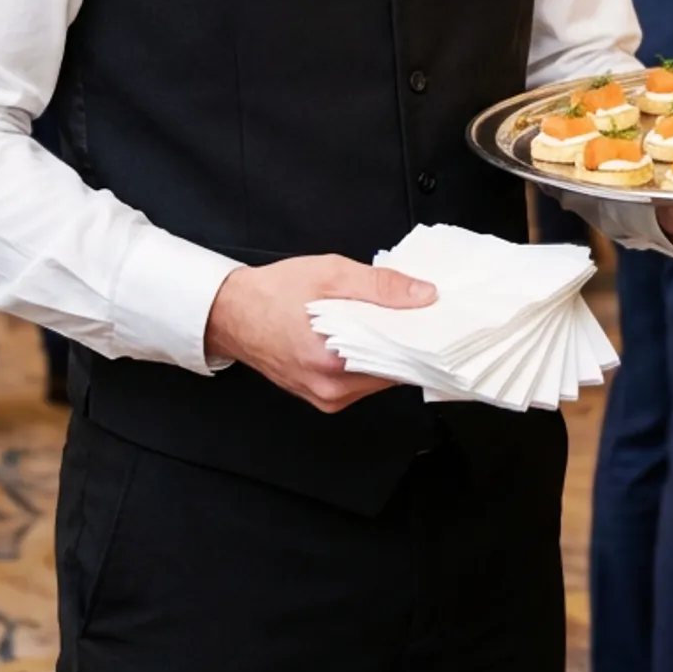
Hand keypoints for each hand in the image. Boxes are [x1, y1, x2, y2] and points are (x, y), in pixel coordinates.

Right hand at [204, 254, 436, 413]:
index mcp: (333, 364)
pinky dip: (372, 355)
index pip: (401, 363)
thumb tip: (422, 294)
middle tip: (422, 311)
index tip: (440, 320)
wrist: (232, 312)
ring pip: (378, 376)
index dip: (424, 339)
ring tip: (394, 317)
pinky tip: (373, 331)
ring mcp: (326, 397)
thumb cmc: (273, 294)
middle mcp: (331, 390)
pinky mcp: (322, 394)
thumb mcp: (332, 274)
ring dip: (390, 348)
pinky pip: (361, 378)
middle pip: (392, 371)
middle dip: (409, 341)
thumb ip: (381, 285)